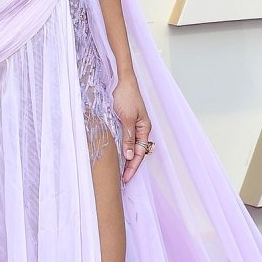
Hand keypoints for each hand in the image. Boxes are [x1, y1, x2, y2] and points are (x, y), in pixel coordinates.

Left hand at [113, 70, 151, 184]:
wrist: (123, 81)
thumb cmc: (127, 96)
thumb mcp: (126, 118)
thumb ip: (128, 137)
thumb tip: (128, 156)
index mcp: (144, 129)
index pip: (139, 153)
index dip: (133, 167)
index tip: (126, 178)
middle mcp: (140, 130)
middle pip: (137, 153)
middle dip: (130, 167)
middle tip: (123, 180)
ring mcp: (133, 127)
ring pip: (131, 148)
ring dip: (126, 159)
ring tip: (119, 172)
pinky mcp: (126, 123)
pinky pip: (125, 140)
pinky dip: (121, 150)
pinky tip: (116, 156)